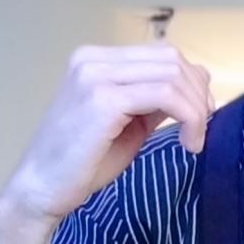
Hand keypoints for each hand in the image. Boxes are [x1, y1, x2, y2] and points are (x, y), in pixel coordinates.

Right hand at [0, 42, 215, 226]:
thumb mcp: (129, 123)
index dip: (192, 82)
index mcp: (95, 60)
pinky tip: (189, 144)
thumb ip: (155, 99)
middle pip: (171, 58)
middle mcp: (92, 59)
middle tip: (202, 129)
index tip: (200, 116)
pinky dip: (190, 118)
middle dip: (198, 94)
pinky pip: (166, 95)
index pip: (161, 53)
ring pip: (172, 74)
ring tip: (195, 140)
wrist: (41, 190)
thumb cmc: (82, 163)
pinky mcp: (103, 100)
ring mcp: (95, 76)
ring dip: (196, 109)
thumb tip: (198, 83)